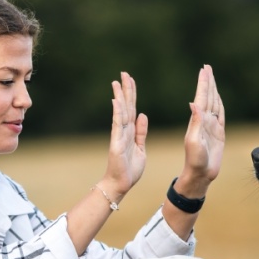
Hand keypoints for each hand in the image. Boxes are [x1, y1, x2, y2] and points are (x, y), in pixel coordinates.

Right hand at [101, 72, 147, 197]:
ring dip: (120, 96)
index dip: (132, 94)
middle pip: (126, 106)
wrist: (121, 184)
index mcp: (131, 131)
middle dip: (125, 89)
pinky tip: (117, 101)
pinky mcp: (116, 143)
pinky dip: (117, 113)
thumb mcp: (141, 148)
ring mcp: (119, 135)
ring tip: (117, 81)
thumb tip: (142, 115)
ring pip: (121, 112)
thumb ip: (141, 132)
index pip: (132, 108)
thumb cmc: (130, 169)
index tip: (130, 80)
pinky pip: (118, 126)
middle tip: (124, 73)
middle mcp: (124, 130)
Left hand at [177, 65, 224, 195]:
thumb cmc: (194, 160)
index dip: (203, 83)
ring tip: (211, 78)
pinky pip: (220, 114)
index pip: (201, 97)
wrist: (200, 174)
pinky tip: (218, 97)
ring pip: (214, 103)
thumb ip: (195, 122)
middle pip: (207, 96)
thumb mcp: (193, 141)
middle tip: (207, 67)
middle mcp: (204, 121)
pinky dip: (220, 104)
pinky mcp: (218, 133)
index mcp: (197, 121)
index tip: (204, 70)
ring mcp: (211, 126)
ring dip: (213, 90)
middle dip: (208, 82)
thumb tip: (193, 103)